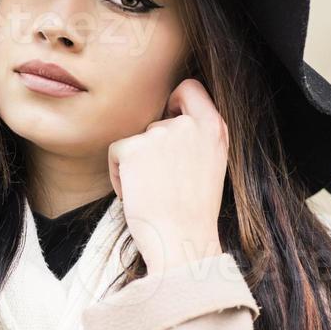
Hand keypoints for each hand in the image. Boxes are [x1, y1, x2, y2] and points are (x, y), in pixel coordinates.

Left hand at [107, 78, 227, 273]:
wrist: (182, 242)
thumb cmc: (194, 214)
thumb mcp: (213, 165)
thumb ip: (198, 138)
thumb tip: (171, 118)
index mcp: (214, 128)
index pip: (190, 88)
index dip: (175, 100)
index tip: (170, 117)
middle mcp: (189, 124)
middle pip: (156, 122)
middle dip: (152, 151)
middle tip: (165, 184)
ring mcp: (161, 133)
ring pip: (135, 141)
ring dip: (136, 166)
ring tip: (153, 194)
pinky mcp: (133, 148)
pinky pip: (116, 153)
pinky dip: (119, 175)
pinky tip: (136, 195)